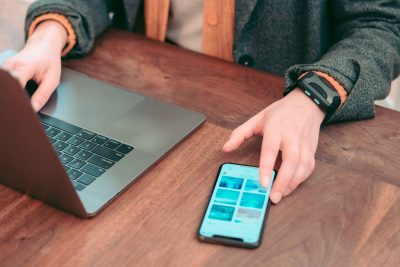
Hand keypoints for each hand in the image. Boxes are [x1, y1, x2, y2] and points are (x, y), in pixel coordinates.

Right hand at [2, 20, 66, 111]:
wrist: (44, 45)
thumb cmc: (50, 61)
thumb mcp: (52, 80)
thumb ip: (42, 95)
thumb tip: (33, 109)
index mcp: (25, 67)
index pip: (15, 85)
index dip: (16, 98)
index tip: (19, 108)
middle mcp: (11, 65)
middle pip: (5, 85)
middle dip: (9, 96)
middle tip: (15, 108)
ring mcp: (5, 65)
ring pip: (3, 82)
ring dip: (8, 92)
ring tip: (15, 102)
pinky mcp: (3, 68)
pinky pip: (3, 79)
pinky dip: (7, 88)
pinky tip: (12, 94)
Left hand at [223, 88, 324, 203]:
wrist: (306, 103)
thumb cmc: (280, 112)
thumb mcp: (257, 118)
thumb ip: (240, 134)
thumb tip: (226, 148)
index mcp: (275, 127)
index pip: (270, 149)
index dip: (266, 167)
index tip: (262, 183)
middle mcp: (292, 135)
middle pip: (291, 160)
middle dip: (283, 181)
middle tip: (273, 197)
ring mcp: (304, 142)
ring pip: (303, 165)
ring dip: (293, 183)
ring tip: (281, 194)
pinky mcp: (312, 149)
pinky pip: (310, 166)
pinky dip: (302, 178)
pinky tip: (292, 186)